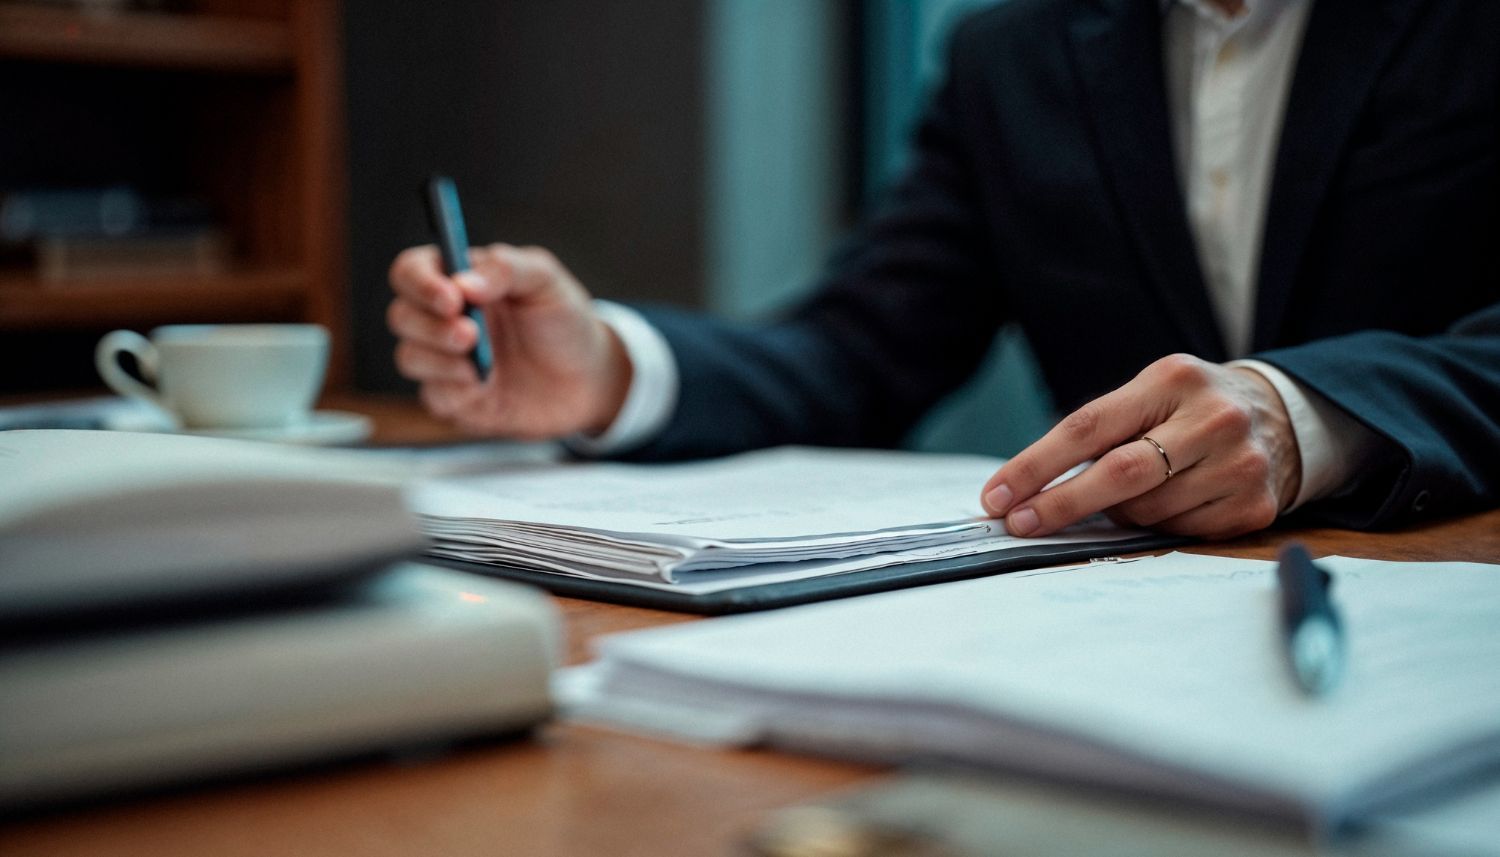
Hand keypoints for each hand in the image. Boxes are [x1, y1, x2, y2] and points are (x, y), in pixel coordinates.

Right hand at [387, 243, 630, 438]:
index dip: (419, 283)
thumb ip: (506, 268)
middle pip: (401, 315)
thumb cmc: (565, 322)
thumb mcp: (546, 281)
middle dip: (430, 326)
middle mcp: (444, 319)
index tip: (451, 298)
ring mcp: (447, 361)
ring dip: (441, 360)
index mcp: (459, 280)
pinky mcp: (456, 399)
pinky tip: (486, 386)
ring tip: (483, 365)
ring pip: (409, 357)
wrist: (590, 380)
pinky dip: (455, 391)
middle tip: (471, 334)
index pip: (411, 271)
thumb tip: (463, 282)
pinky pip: (433, 396)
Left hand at [979, 354, 1301, 539]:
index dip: (1035, 466)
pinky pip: (1179, 531)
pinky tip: (1171, 503)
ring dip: (1118, 514)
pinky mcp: (1255, 505)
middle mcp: (1213, 418)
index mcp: (1172, 379)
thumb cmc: (1190, 409)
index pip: (1087, 426)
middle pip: (1118, 473)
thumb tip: (1026, 490)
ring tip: (1129, 495)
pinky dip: (1158, 525)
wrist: (1283, 417)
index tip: (997, 495)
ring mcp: (1240, 463)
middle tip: (1020, 524)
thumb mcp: (1150, 394)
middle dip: (1060, 504)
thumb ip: (1098, 432)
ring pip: (1146, 511)